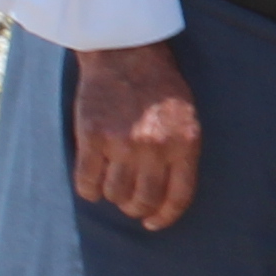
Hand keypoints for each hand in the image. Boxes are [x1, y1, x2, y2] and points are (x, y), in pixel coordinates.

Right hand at [69, 40, 203, 229]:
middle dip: (135, 208)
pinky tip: (92, 179)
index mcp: (184, 143)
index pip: (178, 197)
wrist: (126, 52)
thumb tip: (168, 198)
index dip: (164, 217)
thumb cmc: (159, 86)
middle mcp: (155, 147)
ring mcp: (123, 143)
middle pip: (143, 201)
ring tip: (112, 180)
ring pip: (114, 194)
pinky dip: (88, 188)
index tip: (153, 223)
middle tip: (129, 201)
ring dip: (112, 194)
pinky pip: (87, 182)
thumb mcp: (187, 117)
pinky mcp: (93, 137)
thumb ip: (181, 153)